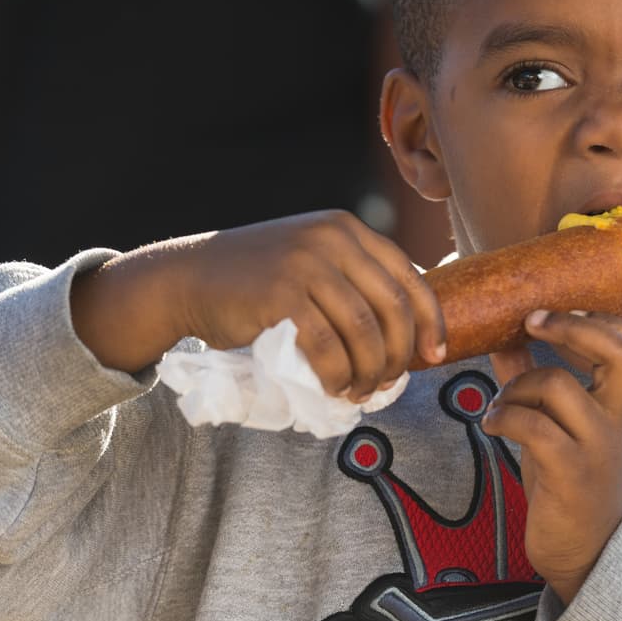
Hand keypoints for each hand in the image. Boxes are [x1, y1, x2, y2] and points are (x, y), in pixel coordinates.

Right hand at [70, 210, 445, 397]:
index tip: (434, 355)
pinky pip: (327, 348)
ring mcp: (306, 264)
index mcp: (348, 229)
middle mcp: (333, 239)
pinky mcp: (280, 295)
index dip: (429, 321)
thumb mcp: (312, 258)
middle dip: (398, 355)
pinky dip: (338, 377)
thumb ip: (353, 278)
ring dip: (369, 371)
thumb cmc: (256, 280)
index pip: (409, 277)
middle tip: (389, 383)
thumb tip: (406, 329)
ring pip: (364, 332)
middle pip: (392, 308)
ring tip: (360, 391)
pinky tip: (335, 388)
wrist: (187, 277)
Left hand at [482, 309, 621, 604]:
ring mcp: (598, 445)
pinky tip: (492, 425)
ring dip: (515, 384)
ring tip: (499, 402)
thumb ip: (538, 380)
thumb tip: (503, 336)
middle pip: (619, 350)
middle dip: (570, 324)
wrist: (585, 552)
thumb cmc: (570, 480)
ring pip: (557, 384)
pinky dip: (503, 416)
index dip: (604, 317)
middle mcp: (619, 418)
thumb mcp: (561, 425)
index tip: (563, 311)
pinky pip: (533, 425)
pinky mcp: (571, 473)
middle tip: (531, 321)